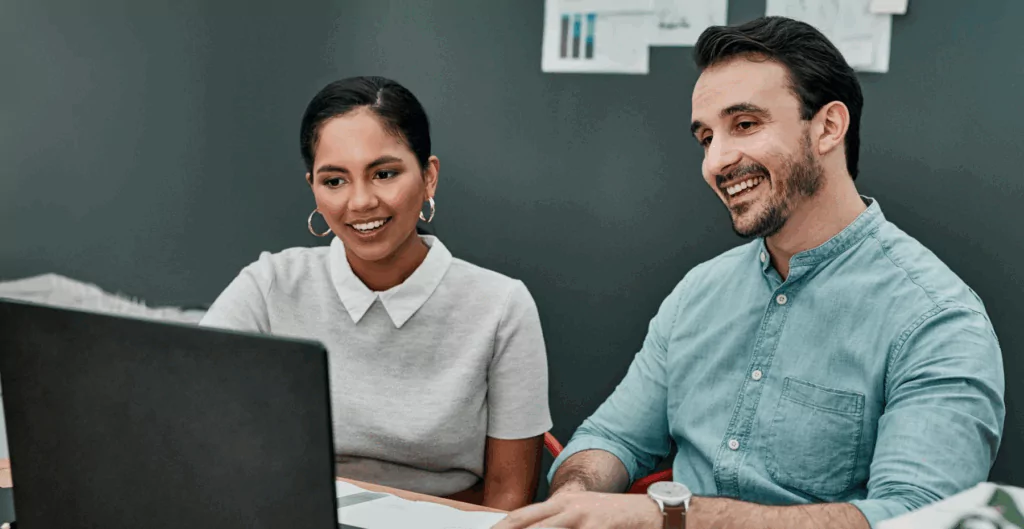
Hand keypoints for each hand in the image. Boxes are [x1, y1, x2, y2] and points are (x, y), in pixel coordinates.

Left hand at [493, 491, 662, 528]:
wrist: (649, 513)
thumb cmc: (613, 517)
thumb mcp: (580, 513)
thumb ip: (556, 520)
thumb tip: (529, 527)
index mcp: (561, 502)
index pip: (522, 515)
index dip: (502, 527)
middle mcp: (569, 507)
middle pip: (528, 523)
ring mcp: (583, 518)